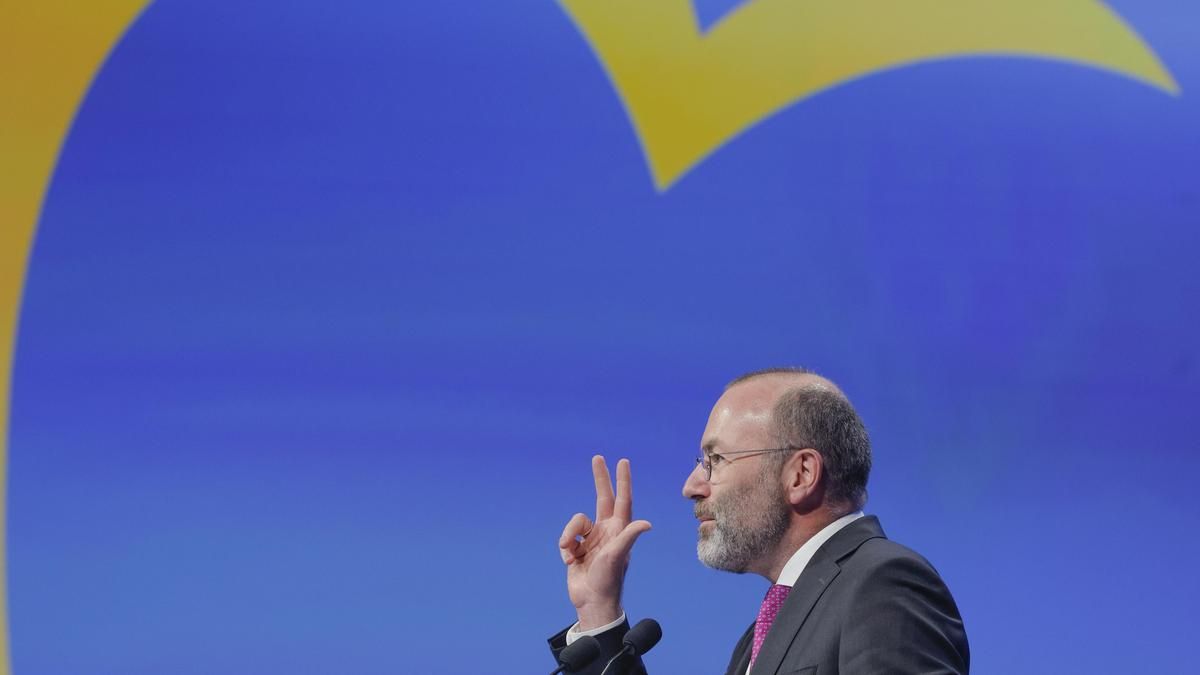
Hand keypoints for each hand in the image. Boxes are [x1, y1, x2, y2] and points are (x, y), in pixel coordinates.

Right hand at [558, 455, 652, 629]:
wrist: (591, 601)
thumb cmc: (609, 580)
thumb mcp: (618, 556)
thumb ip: (629, 536)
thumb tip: (647, 523)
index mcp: (619, 529)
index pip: (622, 499)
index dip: (623, 480)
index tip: (622, 461)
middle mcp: (606, 530)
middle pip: (602, 498)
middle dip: (600, 479)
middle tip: (597, 458)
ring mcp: (591, 539)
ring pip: (575, 523)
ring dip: (569, 537)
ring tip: (571, 555)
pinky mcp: (577, 548)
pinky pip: (566, 539)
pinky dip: (565, 550)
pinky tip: (570, 563)